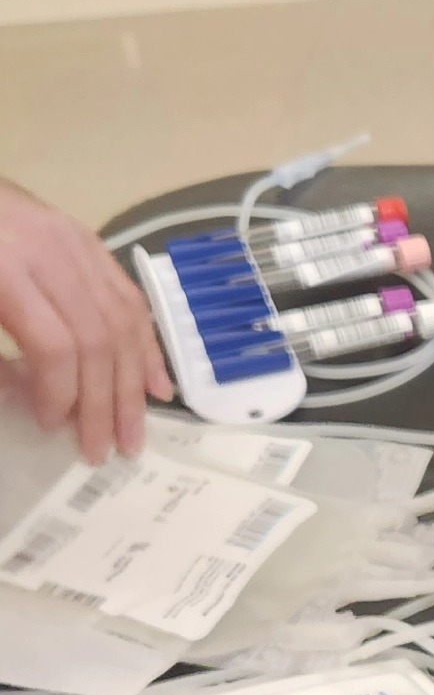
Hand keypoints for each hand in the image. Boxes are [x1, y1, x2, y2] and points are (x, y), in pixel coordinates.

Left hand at [0, 178, 172, 463]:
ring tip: (132, 432)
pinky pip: (131, 302)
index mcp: (8, 269)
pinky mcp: (90, 244)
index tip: (51, 426)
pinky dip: (147, 348)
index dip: (60, 393)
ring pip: (124, 325)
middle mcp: (54, 255)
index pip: (56, 345)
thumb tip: (28, 398)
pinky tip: (157, 387)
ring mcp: (78, 246)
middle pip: (98, 342)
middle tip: (104, 450)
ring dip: (133, 387)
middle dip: (104, 403)